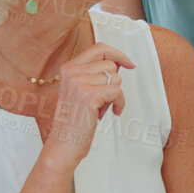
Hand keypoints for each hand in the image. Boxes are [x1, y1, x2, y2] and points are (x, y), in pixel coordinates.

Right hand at [45, 43, 135, 164]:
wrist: (63, 144)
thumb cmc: (74, 120)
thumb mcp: (79, 90)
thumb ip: (94, 74)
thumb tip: (120, 63)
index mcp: (68, 68)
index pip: (99, 48)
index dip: (118, 54)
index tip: (129, 63)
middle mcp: (71, 72)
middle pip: (111, 65)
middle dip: (114, 83)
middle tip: (103, 99)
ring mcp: (79, 82)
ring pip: (116, 79)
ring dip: (114, 96)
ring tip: (100, 108)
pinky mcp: (89, 95)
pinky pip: (118, 92)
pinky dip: (119, 103)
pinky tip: (111, 112)